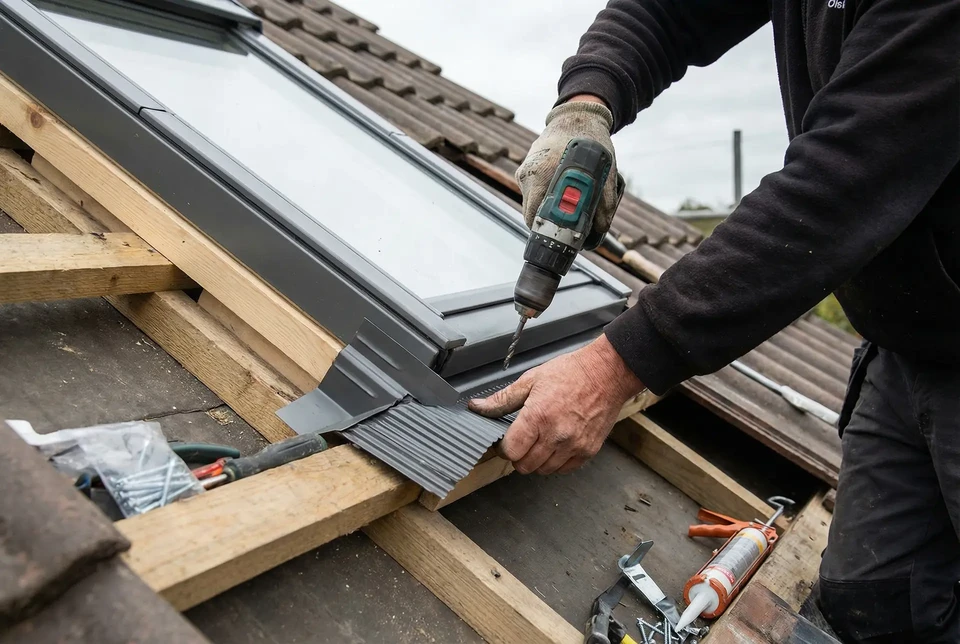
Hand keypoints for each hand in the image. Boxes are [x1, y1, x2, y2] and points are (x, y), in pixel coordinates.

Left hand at [468, 335, 643, 474]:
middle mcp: (556, 435)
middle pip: (525, 466)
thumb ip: (502, 399)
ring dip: (537, 460)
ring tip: (540, 441)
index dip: (503, 448)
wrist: (606, 373)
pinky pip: (564, 469)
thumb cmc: (570, 373)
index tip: (505, 442)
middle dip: (518, 456)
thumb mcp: (531, 380)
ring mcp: (574, 445)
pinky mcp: (588, 451)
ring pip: (543, 470)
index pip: (511, 451)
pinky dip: (556, 462)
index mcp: (538, 416)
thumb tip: (477, 407)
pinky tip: (556, 445)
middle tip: (522, 441)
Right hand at [516, 96, 619, 236]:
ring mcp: (524, 172)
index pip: (535, 217)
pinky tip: (560, 190)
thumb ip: (604, 201)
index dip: (549, 231)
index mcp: (543, 172)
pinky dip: (544, 199)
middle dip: (549, 225)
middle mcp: (529, 173)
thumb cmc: (590, 140)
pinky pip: (532, 194)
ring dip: (546, 211)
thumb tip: (600, 228)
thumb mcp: (605, 170)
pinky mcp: (524, 171)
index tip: (564, 237)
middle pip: (531, 215)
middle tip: (568, 228)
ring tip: (567, 206)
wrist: (575, 116)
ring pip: (531, 206)